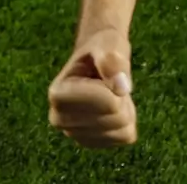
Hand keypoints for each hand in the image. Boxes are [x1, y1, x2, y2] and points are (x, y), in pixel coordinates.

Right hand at [48, 28, 137, 147]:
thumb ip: (112, 60)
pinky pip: (125, 137)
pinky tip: (112, 108)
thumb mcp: (108, 43)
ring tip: (110, 93)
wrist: (96, 59)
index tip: (104, 72)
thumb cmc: (101, 48)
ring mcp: (74, 134)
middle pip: (116, 117)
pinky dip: (128, 121)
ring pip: (122, 129)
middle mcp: (59, 119)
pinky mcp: (91, 142)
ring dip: (126, 109)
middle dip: (122, 97)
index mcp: (58, 94)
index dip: (117, 83)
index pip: (108, 102)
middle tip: (109, 82)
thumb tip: (122, 88)